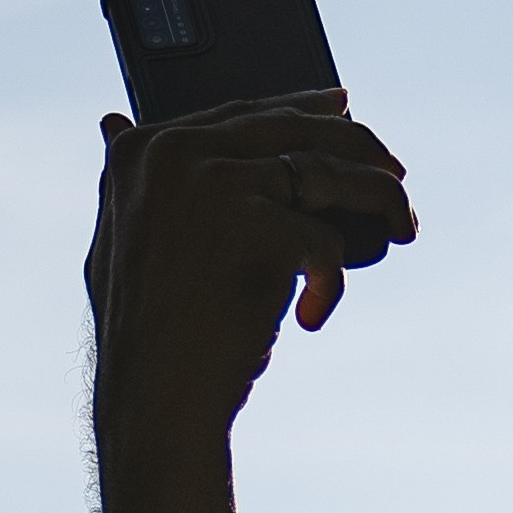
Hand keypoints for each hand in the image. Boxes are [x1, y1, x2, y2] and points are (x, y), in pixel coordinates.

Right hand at [87, 92, 415, 445]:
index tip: (347, 111)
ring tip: (401, 231)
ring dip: (379, 200)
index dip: (305, 110)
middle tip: (397, 180)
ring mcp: (210, 184)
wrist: (155, 402)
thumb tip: (111, 120)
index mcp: (144, 148)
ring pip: (326, 174)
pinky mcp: (248, 226)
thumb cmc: (146, 333)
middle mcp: (173, 152)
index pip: (246, 112)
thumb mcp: (120, 241)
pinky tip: (313, 315)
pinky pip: (323, 238)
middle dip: (359, 151)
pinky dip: (332, 280)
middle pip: (296, 131)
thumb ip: (128, 180)